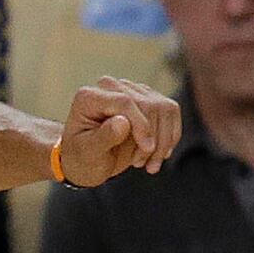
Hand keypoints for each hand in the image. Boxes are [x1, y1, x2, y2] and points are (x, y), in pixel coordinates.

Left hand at [54, 78, 178, 182]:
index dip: (141, 125)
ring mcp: (130, 90)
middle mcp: (110, 87)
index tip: (147, 150)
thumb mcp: (87, 154)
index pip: (125, 102)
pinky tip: (160, 155)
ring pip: (164, 108)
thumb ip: (103, 137)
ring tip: (150, 165)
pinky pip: (171, 111)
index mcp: (89, 97)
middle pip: (148, 104)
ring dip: (163, 140)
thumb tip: (123, 121)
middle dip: (152, 138)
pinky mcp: (147, 98)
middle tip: (142, 165)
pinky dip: (170, 136)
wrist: (87, 161)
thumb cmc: (82, 158)